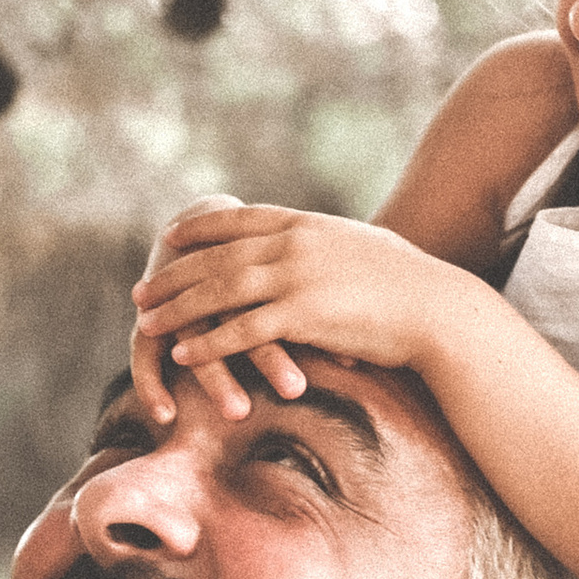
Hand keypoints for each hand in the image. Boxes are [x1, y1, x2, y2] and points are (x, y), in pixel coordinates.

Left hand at [128, 204, 457, 420]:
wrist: (437, 309)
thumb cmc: (409, 284)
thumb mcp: (361, 247)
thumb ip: (329, 243)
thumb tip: (321, 242)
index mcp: (306, 224)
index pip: (238, 221)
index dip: (201, 230)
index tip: (171, 238)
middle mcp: (294, 244)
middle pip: (217, 256)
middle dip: (174, 275)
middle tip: (141, 291)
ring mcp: (297, 277)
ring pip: (219, 291)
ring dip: (178, 309)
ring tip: (146, 324)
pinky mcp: (303, 316)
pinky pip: (241, 330)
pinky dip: (208, 343)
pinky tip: (182, 357)